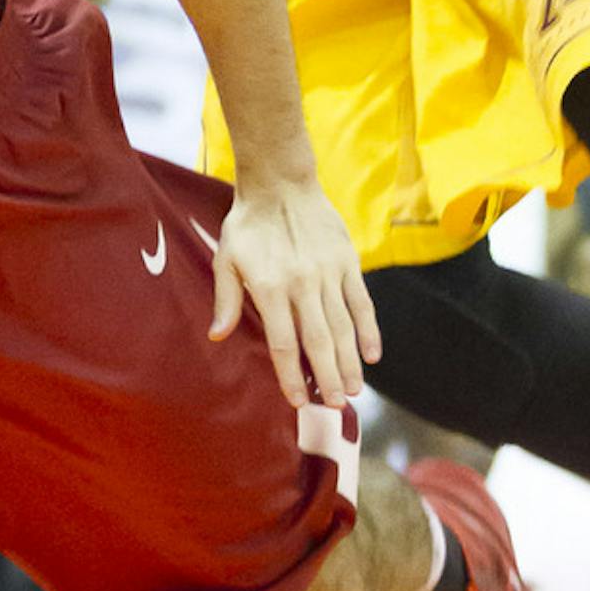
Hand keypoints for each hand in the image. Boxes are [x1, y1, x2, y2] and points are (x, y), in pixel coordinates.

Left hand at [213, 174, 378, 408]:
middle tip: (334, 406)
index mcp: (270, 287)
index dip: (291, 375)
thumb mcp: (226, 258)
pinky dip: (369, 330)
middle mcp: (302, 284)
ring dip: (349, 362)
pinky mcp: (348, 262)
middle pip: (319, 341)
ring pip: (343, 327)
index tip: (299, 401)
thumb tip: (217, 335)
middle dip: (327, 378)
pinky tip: (372, 356)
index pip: (284, 342)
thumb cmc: (248, 224)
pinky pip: (361, 302)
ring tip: (353, 391)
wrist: (280, 183)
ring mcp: (328, 273)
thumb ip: (226, 298)